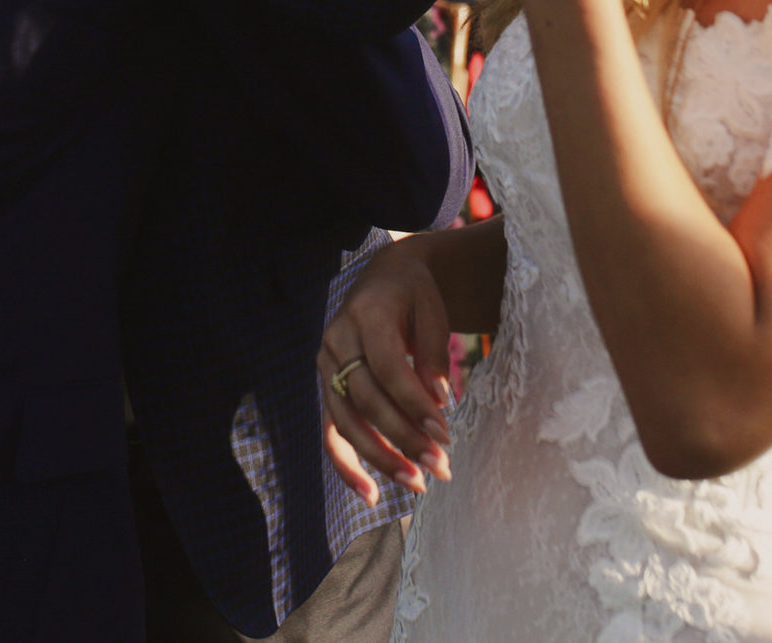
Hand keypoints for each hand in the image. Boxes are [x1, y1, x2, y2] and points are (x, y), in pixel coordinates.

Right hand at [319, 240, 453, 503]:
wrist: (383, 278)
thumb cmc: (414, 296)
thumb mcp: (433, 310)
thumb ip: (435, 353)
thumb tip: (438, 403)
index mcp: (366, 314)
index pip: (388, 369)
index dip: (415, 405)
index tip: (445, 435)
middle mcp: (337, 340)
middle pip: (366, 399)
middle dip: (403, 438)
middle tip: (440, 469)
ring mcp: (326, 365)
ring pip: (345, 420)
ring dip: (379, 458)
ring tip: (416, 484)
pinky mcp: (327, 386)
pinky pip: (330, 430)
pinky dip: (346, 465)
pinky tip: (371, 494)